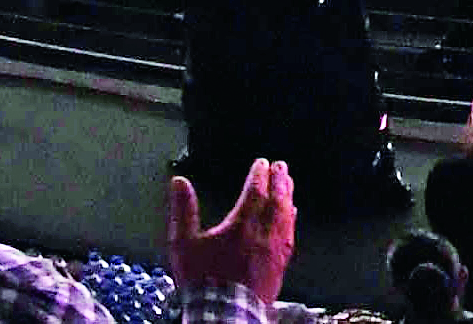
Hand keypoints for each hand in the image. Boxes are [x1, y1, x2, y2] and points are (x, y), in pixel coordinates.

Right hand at [167, 158, 295, 308]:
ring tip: (289, 185)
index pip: (255, 191)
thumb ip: (183, 211)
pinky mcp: (280, 265)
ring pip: (285, 216)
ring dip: (287, 197)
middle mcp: (263, 233)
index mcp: (241, 224)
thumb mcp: (183, 244)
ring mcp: (274, 250)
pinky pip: (289, 235)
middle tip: (281, 167)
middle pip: (276, 200)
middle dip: (279, 181)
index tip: (262, 163)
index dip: (259, 174)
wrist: (224, 313)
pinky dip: (291, 221)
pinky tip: (292, 217)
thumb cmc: (204, 281)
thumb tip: (179, 183)